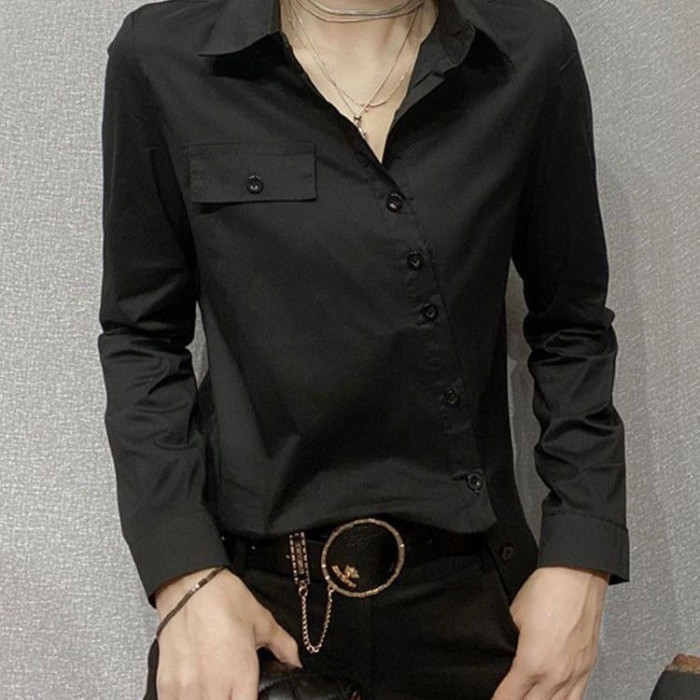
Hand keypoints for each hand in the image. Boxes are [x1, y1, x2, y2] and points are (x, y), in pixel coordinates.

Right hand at [153, 567, 301, 699]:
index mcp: (241, 672)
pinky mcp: (166, 684)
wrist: (190, 583)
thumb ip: (283, 647)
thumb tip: (296, 663)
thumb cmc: (224, 599)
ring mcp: (187, 687)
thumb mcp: (262, 621)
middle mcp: (214, 685)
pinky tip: (194, 692)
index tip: (253, 696)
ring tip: (215, 692)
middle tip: (233, 693)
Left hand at [492, 565, 609, 699]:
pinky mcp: (588, 668)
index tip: (491, 699)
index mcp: (533, 663)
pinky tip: (553, 699)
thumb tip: (501, 656)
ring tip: (527, 698)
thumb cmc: (546, 590)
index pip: (508, 698)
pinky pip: (577, 699)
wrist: (576, 576)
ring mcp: (575, 674)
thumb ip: (507, 644)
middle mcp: (556, 675)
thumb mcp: (512, 617)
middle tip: (507, 697)